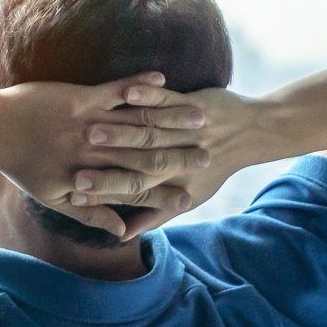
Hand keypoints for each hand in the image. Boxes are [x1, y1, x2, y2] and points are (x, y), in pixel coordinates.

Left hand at [0, 71, 213, 236]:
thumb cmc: (22, 165)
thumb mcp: (55, 198)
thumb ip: (91, 215)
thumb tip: (120, 233)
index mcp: (88, 180)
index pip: (135, 191)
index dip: (165, 193)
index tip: (192, 196)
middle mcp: (92, 155)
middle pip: (143, 158)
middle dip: (178, 157)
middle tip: (209, 155)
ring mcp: (86, 125)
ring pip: (135, 125)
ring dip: (169, 120)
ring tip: (199, 118)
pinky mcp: (79, 99)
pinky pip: (114, 92)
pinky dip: (138, 86)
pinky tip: (161, 79)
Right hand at [72, 87, 270, 234]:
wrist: (252, 133)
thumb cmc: (213, 168)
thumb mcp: (188, 196)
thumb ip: (152, 215)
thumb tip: (122, 235)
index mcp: (175, 183)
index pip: (134, 192)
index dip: (104, 192)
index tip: (74, 193)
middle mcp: (181, 159)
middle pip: (137, 163)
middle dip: (104, 164)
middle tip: (74, 169)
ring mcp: (187, 131)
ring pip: (148, 131)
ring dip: (119, 130)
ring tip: (90, 129)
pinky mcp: (193, 105)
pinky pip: (167, 98)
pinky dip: (148, 93)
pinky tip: (128, 91)